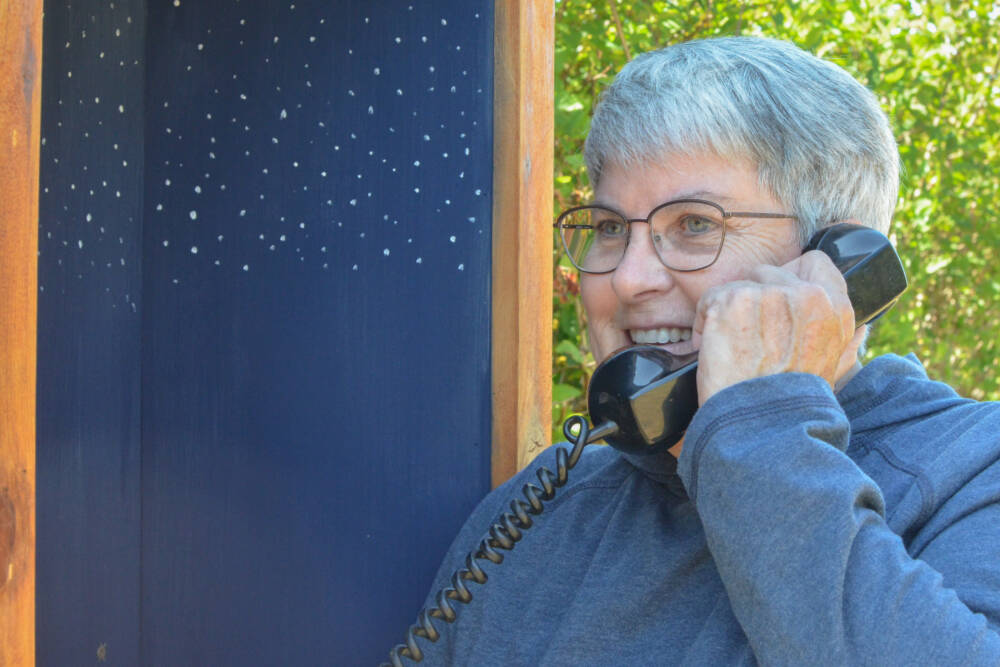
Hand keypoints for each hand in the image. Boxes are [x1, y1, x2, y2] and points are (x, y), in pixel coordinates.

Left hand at [691, 251, 864, 405]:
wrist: (759, 424)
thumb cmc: (790, 402)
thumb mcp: (833, 370)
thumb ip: (846, 343)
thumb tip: (861, 329)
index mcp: (835, 308)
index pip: (815, 262)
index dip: (790, 277)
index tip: (774, 298)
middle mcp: (806, 295)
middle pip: (767, 272)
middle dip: (752, 300)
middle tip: (749, 336)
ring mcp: (770, 294)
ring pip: (737, 285)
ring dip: (727, 312)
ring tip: (731, 346)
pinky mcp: (735, 300)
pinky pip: (710, 298)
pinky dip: (704, 322)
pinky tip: (712, 346)